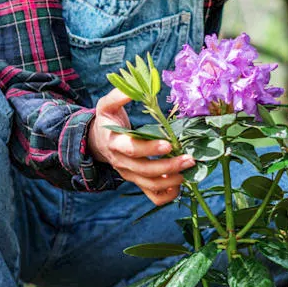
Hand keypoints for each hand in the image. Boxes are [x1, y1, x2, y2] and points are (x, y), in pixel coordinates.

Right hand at [87, 89, 194, 205]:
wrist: (97, 141)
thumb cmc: (107, 120)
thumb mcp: (106, 105)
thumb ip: (118, 96)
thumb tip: (135, 89)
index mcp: (114, 142)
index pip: (132, 149)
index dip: (150, 148)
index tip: (169, 144)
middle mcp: (121, 162)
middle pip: (145, 170)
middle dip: (169, 166)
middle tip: (189, 158)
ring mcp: (130, 175)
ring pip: (151, 185)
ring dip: (172, 180)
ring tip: (190, 169)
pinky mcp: (137, 182)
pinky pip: (154, 196)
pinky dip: (169, 195)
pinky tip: (181, 184)